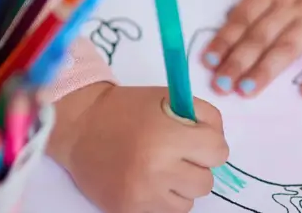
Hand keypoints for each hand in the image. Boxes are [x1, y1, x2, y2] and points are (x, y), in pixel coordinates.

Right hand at [51, 85, 228, 212]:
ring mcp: (142, 194)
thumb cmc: (130, 109)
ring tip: (163, 168)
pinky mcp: (128, 210)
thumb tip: (219, 145)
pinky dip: (164, 200)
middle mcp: (156, 169)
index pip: (218, 152)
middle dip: (198, 166)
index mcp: (168, 137)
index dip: (211, 144)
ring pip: (189, 203)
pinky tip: (151, 182)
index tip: (198, 139)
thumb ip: (205, 117)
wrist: (82, 127)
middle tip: (179, 154)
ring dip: (182, 187)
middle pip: (206, 181)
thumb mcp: (171, 99)